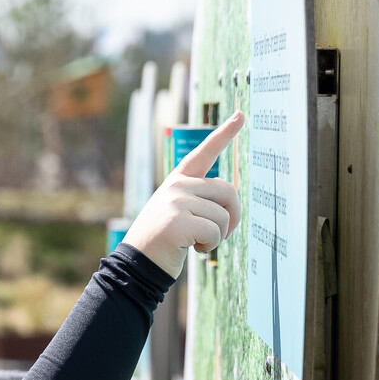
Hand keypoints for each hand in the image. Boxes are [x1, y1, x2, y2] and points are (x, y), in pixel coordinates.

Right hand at [121, 112, 245, 276]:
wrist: (137, 264)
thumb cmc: (163, 240)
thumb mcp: (178, 212)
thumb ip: (199, 199)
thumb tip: (230, 198)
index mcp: (178, 180)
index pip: (204, 152)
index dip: (225, 134)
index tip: (240, 115)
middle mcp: (177, 185)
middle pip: (228, 191)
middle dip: (232, 216)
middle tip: (221, 234)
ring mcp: (176, 201)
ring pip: (223, 215)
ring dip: (219, 236)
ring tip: (199, 244)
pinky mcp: (178, 221)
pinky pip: (215, 231)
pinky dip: (211, 245)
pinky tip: (194, 249)